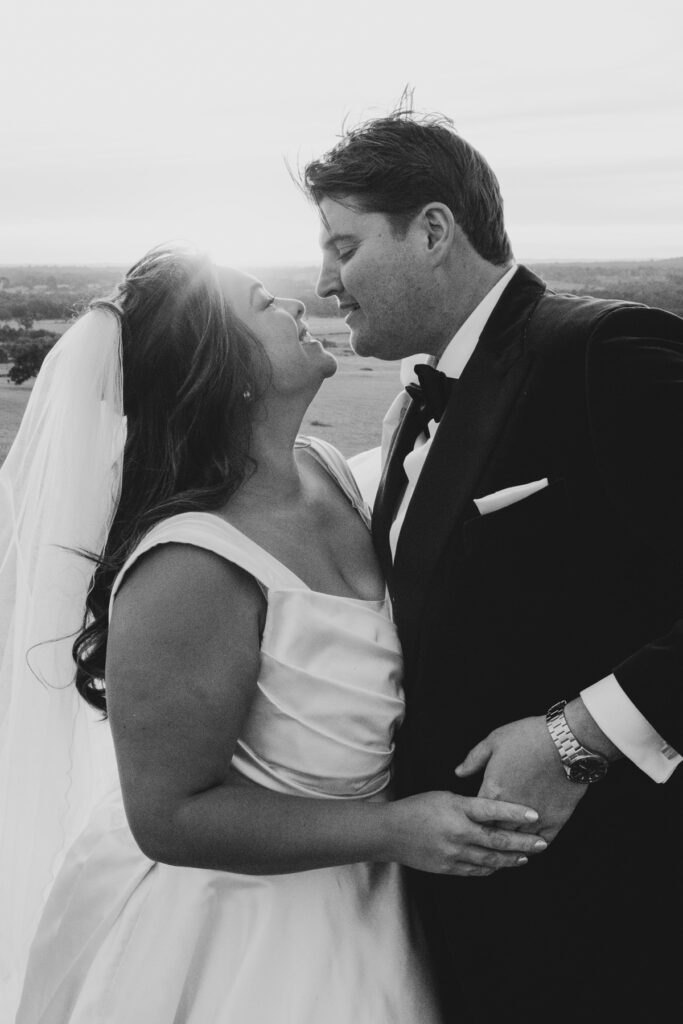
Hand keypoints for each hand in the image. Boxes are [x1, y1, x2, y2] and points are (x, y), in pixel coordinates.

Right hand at [386, 790, 547, 875]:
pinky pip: (476, 870)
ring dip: (512, 859)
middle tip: (541, 843)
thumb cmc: (417, 808)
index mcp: (457, 809)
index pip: (492, 810)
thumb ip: (469, 805)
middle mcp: (458, 832)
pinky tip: (502, 865)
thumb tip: (493, 811)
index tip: (534, 815)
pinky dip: (492, 868)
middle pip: (497, 840)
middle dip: (523, 843)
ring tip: (527, 856)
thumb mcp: (443, 796)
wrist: (390, 833)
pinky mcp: (448, 868)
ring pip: (491, 860)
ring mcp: (454, 853)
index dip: (515, 813)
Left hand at [456, 716, 587, 844]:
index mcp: (493, 791)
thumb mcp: (494, 741)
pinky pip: (542, 843)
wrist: (566, 741)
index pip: (476, 817)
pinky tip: (530, 846)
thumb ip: (473, 760)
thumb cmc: (528, 736)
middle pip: (494, 833)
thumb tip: (458, 772)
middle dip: (489, 837)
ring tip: (506, 850)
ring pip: (518, 842)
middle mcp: (511, 810)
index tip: (471, 823)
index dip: (473, 820)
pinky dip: (535, 847)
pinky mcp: (555, 820)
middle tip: (484, 843)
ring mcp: (534, 818)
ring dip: (511, 845)